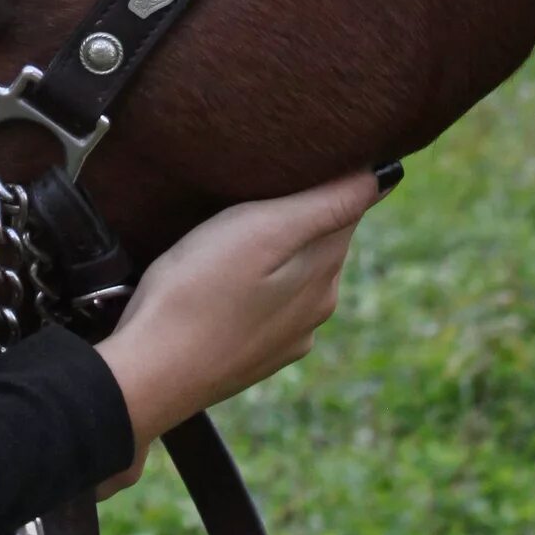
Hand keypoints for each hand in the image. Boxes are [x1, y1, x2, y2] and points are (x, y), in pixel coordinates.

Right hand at [93, 169, 381, 491]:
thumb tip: (387, 176)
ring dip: (273, 251)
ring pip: (292, 274)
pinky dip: (252, 286)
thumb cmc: (197, 292)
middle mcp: (316, 310)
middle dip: (298, 213)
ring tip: (231, 233)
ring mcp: (286, 339)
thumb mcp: (261, 231)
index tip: (290, 159)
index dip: (322, 176)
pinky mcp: (254, 356)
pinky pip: (266, 306)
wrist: (148, 375)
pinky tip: (221, 282)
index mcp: (323, 274)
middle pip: (320, 240)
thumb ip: (327, 204)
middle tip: (253, 187)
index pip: (345, 205)